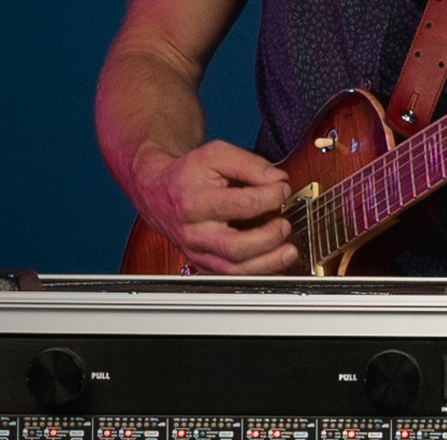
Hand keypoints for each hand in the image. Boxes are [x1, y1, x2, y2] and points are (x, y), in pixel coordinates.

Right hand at [135, 139, 298, 274]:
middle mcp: (194, 232)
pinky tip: (272, 262)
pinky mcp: (202, 264)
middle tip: (285, 225)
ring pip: (234, 270)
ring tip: (288, 251)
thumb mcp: (216, 154)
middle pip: (236, 247)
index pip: (242, 204)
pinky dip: (256, 272)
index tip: (282, 190)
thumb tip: (278, 180)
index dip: (270, 197)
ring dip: (267, 263)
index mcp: (195, 202)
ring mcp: (197, 252)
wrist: (158, 193)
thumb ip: (250, 164)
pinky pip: (231, 277)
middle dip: (268, 238)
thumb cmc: (187, 174)